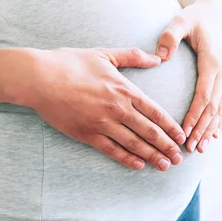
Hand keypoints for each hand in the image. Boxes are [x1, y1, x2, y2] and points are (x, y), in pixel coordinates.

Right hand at [24, 47, 185, 170]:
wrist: (39, 77)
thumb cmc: (70, 63)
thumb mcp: (104, 54)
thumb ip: (133, 56)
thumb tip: (157, 58)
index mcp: (124, 89)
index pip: (155, 112)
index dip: (171, 127)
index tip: (182, 137)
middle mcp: (117, 108)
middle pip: (149, 132)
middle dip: (167, 146)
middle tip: (179, 159)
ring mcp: (102, 123)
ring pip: (133, 144)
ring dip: (151, 156)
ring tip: (164, 166)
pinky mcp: (87, 134)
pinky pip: (111, 150)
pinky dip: (126, 159)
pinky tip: (138, 166)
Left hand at [156, 2, 221, 152]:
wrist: (215, 12)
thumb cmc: (194, 17)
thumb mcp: (180, 20)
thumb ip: (169, 36)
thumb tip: (161, 56)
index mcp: (213, 61)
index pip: (204, 96)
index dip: (194, 116)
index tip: (184, 132)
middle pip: (213, 107)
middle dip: (202, 129)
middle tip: (191, 148)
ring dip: (212, 129)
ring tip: (201, 148)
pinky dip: (220, 121)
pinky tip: (214, 135)